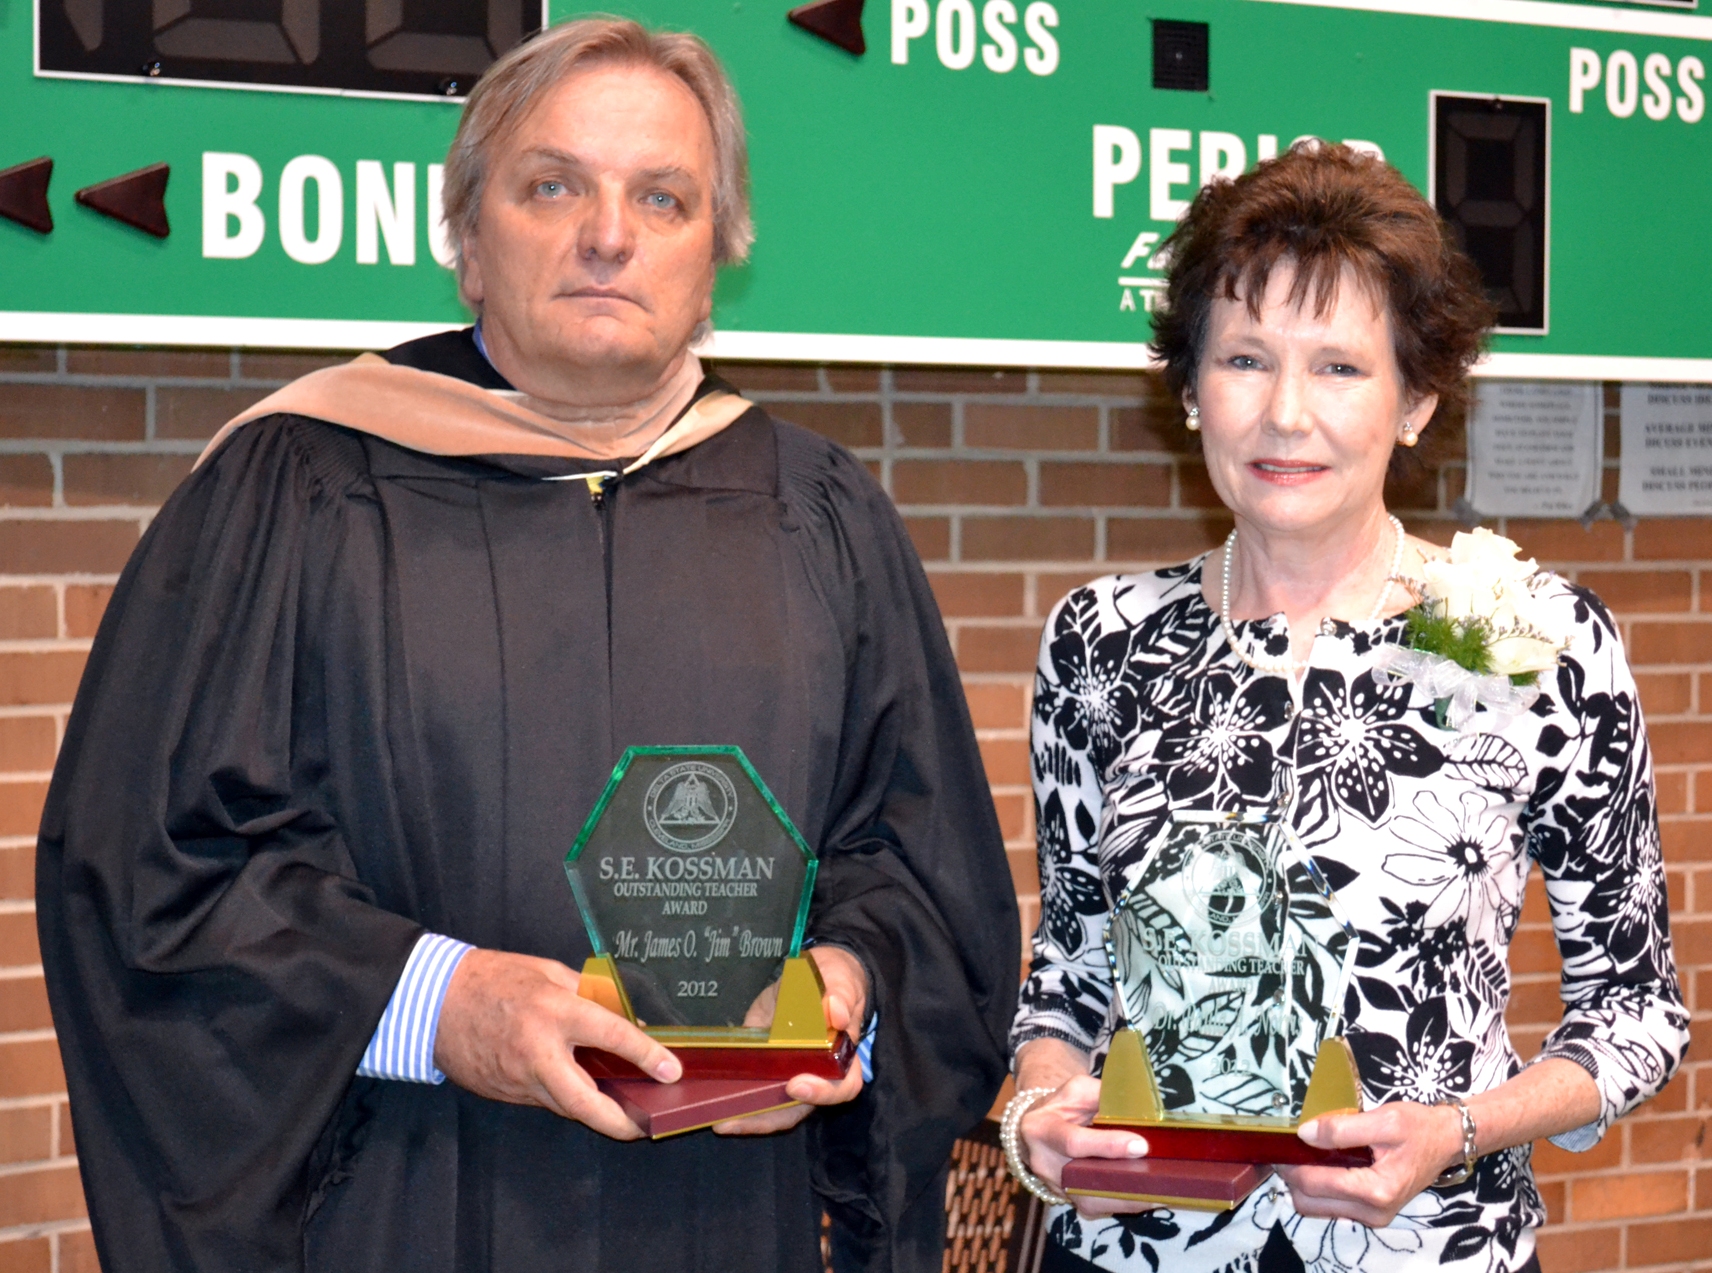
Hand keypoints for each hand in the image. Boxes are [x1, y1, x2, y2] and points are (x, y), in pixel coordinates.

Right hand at [432, 948, 681, 1140]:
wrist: (434, 1001)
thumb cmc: (494, 978)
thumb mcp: (548, 972)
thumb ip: (589, 996)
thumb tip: (626, 1021)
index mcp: (553, 1011)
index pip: (612, 1037)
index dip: (646, 1055)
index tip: (670, 1071)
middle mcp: (538, 1051)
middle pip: (586, 1101)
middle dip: (620, 1122)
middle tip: (645, 1127)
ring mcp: (518, 1078)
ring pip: (566, 1107)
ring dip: (595, 1113)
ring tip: (623, 1111)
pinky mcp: (504, 1092)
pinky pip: (545, 1100)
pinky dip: (567, 1100)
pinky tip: (584, 1094)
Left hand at [713, 946, 868, 1134]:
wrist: (815, 975)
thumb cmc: (832, 979)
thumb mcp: (837, 978)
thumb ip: (839, 992)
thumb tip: (836, 1013)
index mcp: (841, 1056)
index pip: (842, 1086)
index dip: (822, 1092)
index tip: (795, 1085)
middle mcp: (817, 1073)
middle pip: (801, 1108)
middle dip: (769, 1116)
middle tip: (736, 1117)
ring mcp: (791, 1073)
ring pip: (776, 1109)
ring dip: (749, 1117)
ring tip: (720, 1121)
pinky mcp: (767, 1068)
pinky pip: (756, 1092)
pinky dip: (738, 1102)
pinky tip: (716, 1106)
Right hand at [1017, 1076, 1152, 1217]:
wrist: (1037, 1128)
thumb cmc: (1062, 1106)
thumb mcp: (1077, 1090)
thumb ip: (1103, 1097)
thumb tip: (1138, 1110)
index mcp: (1042, 1128)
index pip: (1074, 1142)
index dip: (1107, 1145)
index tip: (1141, 1146)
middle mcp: (1044, 1163)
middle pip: (1084, 1181)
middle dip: (1122, 1182)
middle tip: (1158, 1178)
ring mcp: (1054, 1186)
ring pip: (1091, 1202)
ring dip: (1126, 1200)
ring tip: (1160, 1193)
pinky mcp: (1068, 1199)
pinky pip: (1096, 1207)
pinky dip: (1122, 1204)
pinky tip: (1147, 1198)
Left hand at [1275, 1102, 1464, 1226]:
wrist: (1446, 1141)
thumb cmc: (1418, 1127)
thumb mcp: (1383, 1120)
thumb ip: (1342, 1128)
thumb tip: (1304, 1134)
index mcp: (1378, 1190)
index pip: (1315, 1183)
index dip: (1290, 1164)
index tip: (1277, 1144)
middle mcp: (1374, 1211)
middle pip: (1309, 1203)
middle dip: (1292, 1177)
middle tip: (1287, 1149)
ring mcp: (1373, 1216)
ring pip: (1317, 1208)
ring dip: (1304, 1185)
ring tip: (1303, 1154)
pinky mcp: (1372, 1213)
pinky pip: (1331, 1206)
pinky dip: (1319, 1189)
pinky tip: (1321, 1164)